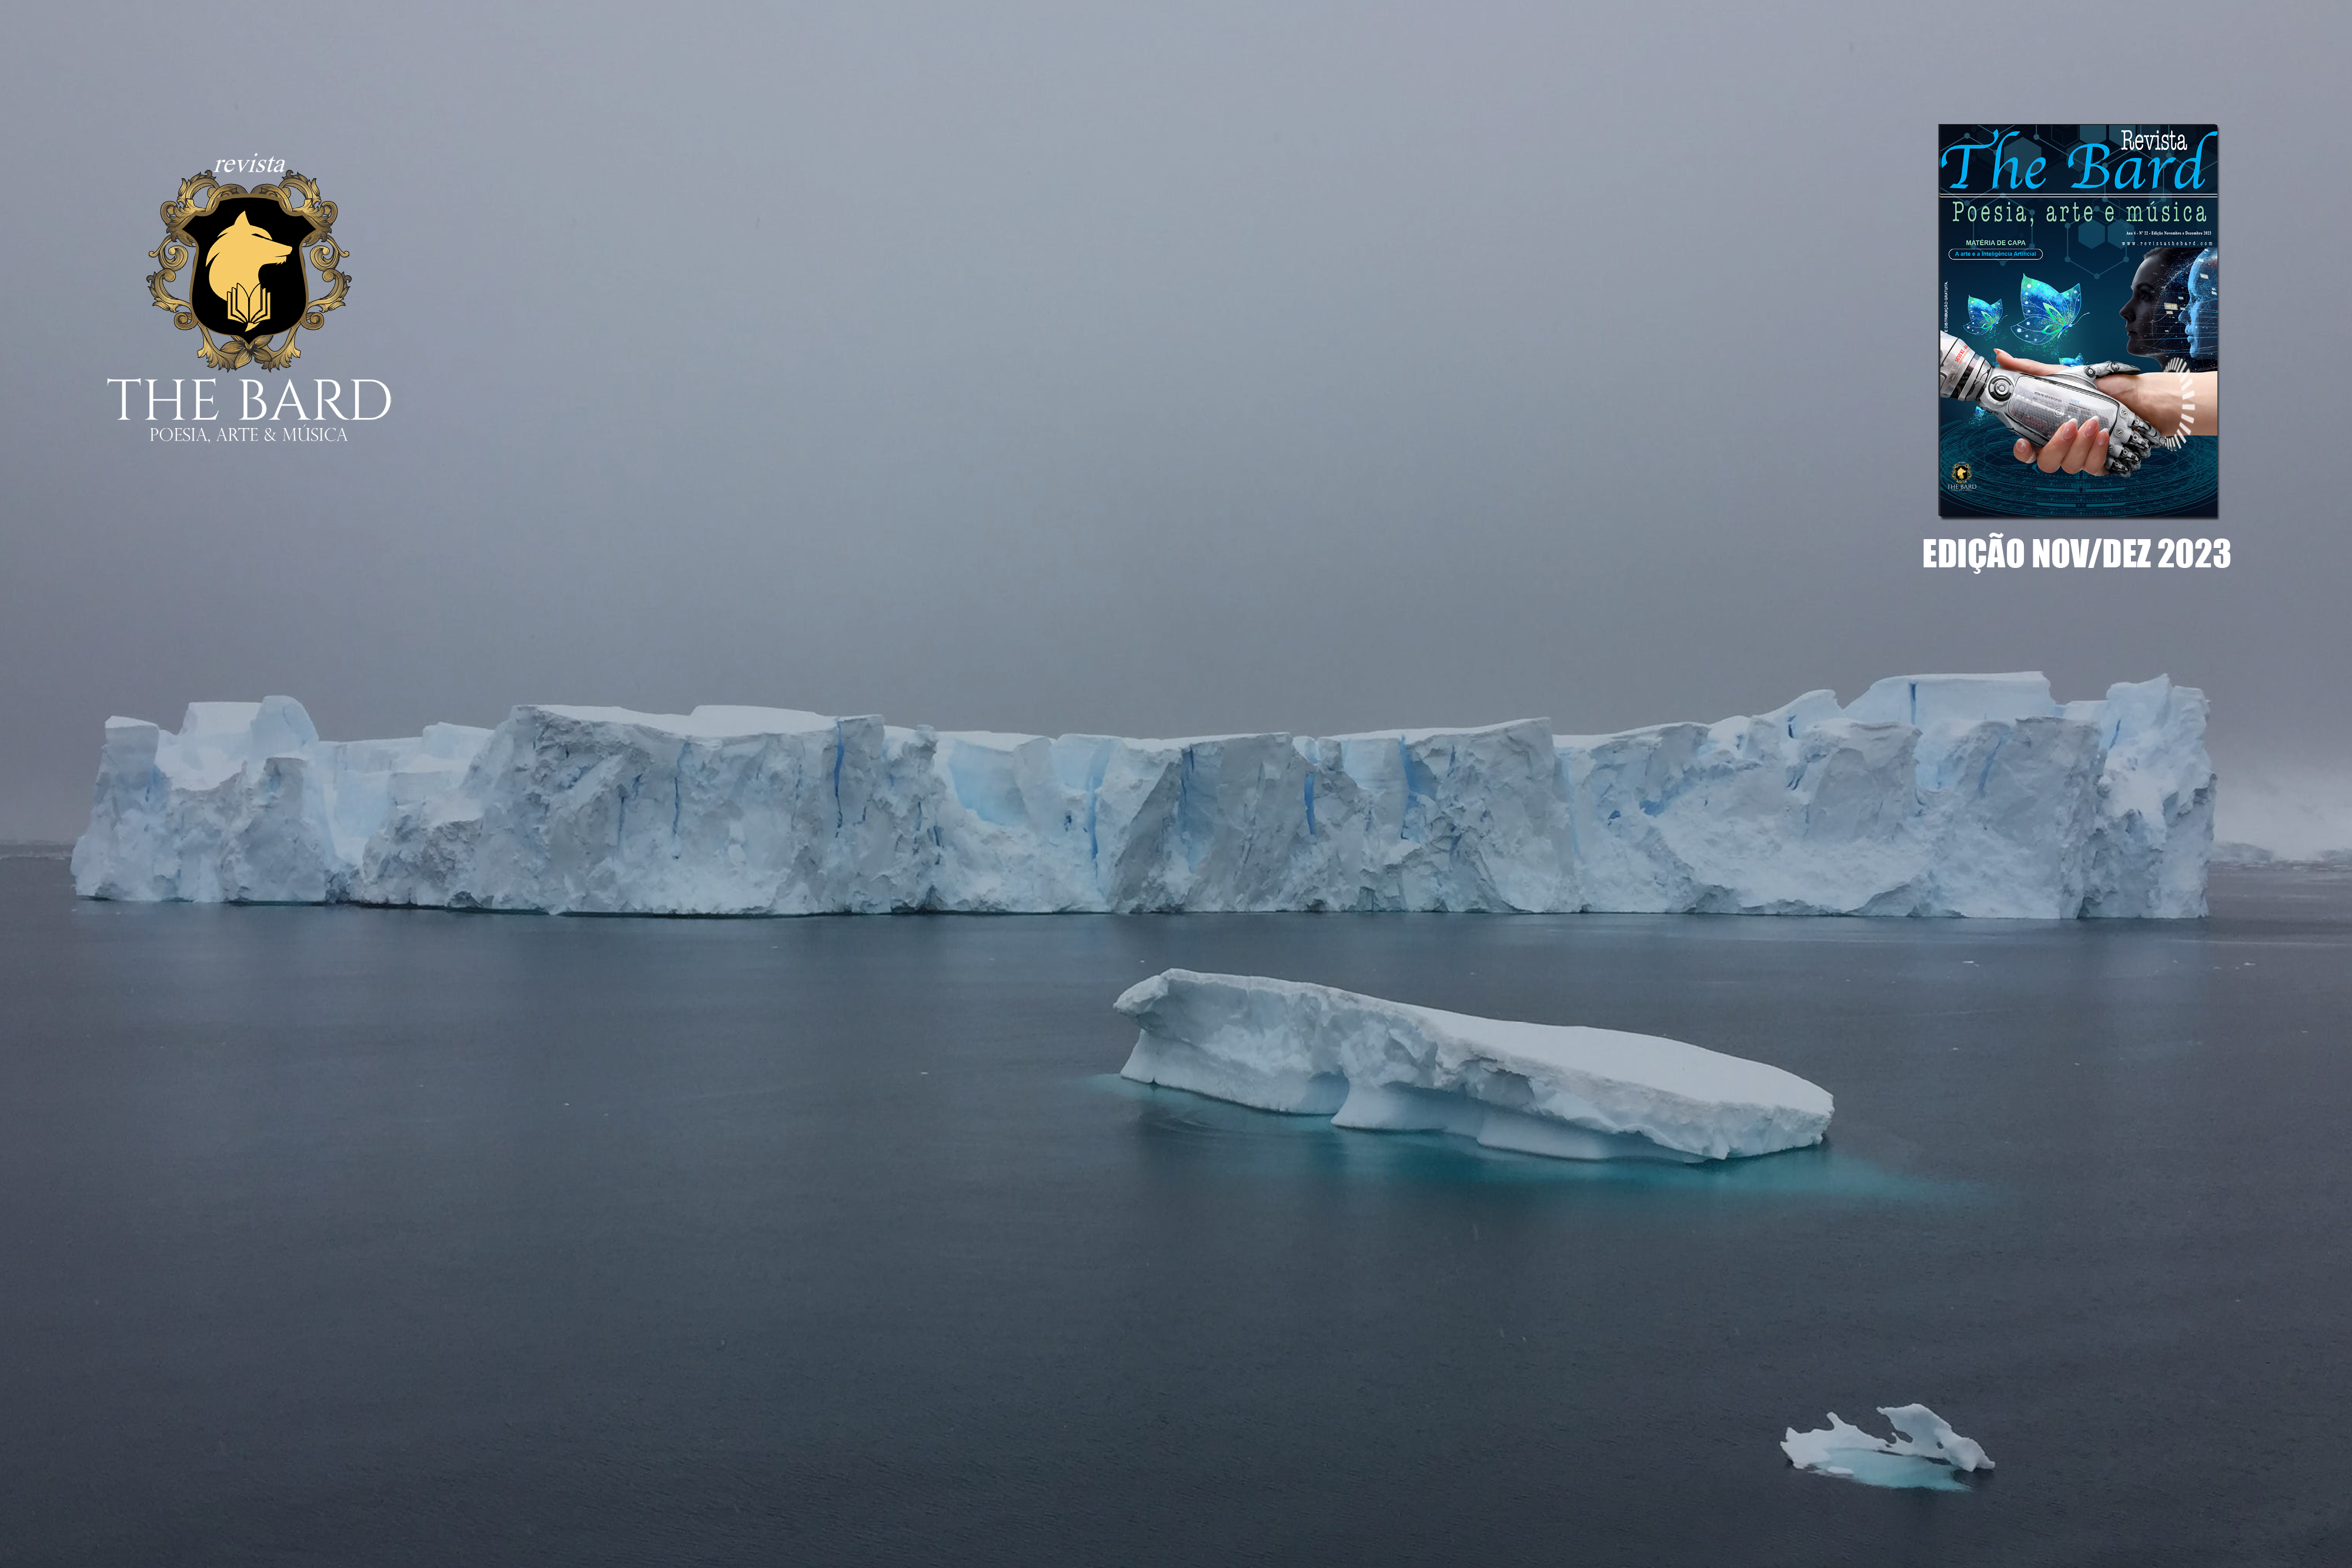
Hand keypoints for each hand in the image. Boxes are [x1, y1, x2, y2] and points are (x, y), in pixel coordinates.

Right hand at [1993, 350, 2126, 473]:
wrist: (2145, 397)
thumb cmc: (2107, 387)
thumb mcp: (2067, 375)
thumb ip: (2032, 369)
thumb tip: (2000, 355)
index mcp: (2049, 430)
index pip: (2028, 451)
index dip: (2022, 452)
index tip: (2023, 441)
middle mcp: (2064, 447)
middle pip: (2047, 463)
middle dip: (2057, 446)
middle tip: (2071, 424)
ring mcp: (2083, 456)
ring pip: (2070, 466)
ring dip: (2081, 446)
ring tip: (2095, 423)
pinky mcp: (2103, 463)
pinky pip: (2093, 468)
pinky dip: (2098, 452)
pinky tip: (2105, 435)